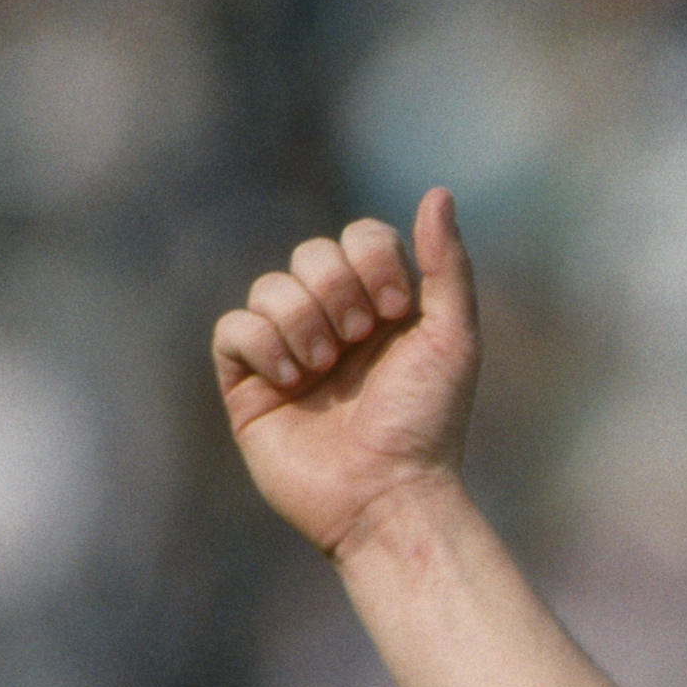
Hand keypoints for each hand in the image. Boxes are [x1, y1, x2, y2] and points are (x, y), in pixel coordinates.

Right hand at [214, 188, 482, 561]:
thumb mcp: (454, 339)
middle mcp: (334, 323)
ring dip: (302, 322)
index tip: (395, 311)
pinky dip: (262, 345)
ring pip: (270, 287)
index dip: (372, 260)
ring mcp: (288, 352)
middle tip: (358, 341)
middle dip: (336, 290)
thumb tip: (438, 192)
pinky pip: (232, 328)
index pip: (359, 237)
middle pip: (312, 254)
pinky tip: (291, 382)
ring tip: (324, 370)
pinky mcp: (249, 384)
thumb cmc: (428, 425)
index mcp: (382, 308)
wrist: (388, 494)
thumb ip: (448, 266)